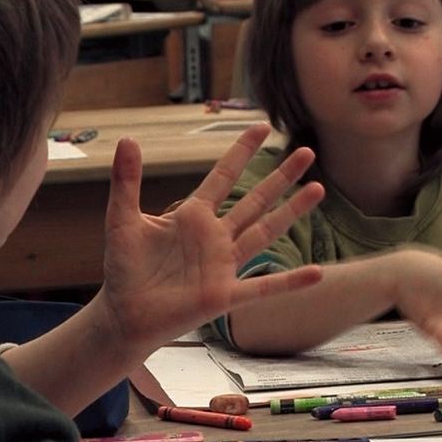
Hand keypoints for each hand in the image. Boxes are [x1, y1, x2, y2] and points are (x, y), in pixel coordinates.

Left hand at [97, 123, 324, 357]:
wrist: (123, 314)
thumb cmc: (124, 269)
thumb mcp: (123, 219)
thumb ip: (126, 181)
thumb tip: (127, 139)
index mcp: (193, 216)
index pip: (223, 177)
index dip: (241, 152)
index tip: (261, 127)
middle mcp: (215, 238)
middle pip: (256, 200)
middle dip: (281, 177)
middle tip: (307, 151)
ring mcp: (223, 265)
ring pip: (266, 232)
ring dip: (292, 212)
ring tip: (318, 189)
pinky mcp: (225, 295)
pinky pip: (264, 287)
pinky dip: (290, 282)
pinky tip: (317, 274)